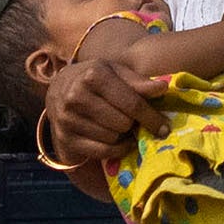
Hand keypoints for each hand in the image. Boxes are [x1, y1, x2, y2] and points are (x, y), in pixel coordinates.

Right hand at [43, 33, 156, 178]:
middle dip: (133, 123)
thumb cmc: (96, 79)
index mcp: (93, 75)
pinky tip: (117, 140)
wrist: (59, 89)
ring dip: (123, 135)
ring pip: (113, 138)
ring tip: (121, 126)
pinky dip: (115, 148)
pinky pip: (102, 151)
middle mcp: (77, 96)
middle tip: (133, 120)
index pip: (132, 104)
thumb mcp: (116, 72)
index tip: (164, 127)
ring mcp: (68, 119)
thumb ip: (138, 82)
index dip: (152, 117)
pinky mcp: (65, 138)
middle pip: (123, 123)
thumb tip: (162, 89)